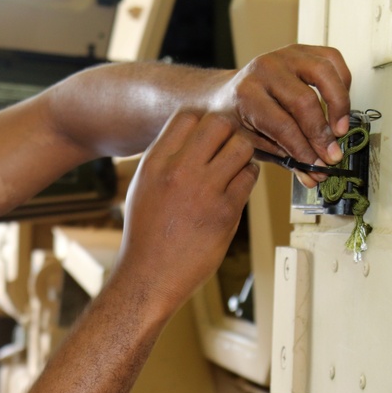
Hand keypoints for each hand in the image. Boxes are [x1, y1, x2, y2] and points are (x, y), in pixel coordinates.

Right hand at [114, 112, 258, 317]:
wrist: (149, 275)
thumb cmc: (145, 235)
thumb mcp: (142, 187)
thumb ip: (164, 160)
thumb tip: (190, 138)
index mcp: (155, 163)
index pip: (188, 116)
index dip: (202, 123)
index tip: (206, 139)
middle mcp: (178, 171)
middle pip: (218, 123)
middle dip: (226, 134)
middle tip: (225, 151)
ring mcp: (204, 190)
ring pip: (241, 146)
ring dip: (242, 155)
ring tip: (233, 170)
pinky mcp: (225, 211)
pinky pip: (249, 177)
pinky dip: (247, 178)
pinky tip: (236, 189)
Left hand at [210, 44, 351, 176]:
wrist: (227, 93)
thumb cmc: (240, 120)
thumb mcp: (253, 143)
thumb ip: (285, 159)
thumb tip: (314, 177)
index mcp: (246, 95)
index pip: (282, 126)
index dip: (305, 149)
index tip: (320, 165)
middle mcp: (264, 70)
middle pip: (304, 101)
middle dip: (322, 133)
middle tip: (333, 155)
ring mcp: (283, 55)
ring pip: (323, 73)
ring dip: (338, 104)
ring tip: (341, 129)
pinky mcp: (301, 49)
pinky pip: (332, 59)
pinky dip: (342, 81)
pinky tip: (340, 103)